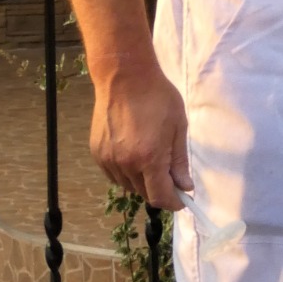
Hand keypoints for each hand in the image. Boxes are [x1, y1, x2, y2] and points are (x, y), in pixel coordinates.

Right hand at [89, 66, 190, 211]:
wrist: (124, 78)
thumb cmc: (158, 99)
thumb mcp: (178, 127)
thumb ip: (179, 161)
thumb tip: (185, 186)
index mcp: (149, 158)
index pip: (160, 197)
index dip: (173, 203)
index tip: (182, 200)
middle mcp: (125, 164)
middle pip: (144, 193)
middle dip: (160, 190)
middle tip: (170, 176)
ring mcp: (108, 159)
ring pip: (128, 186)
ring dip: (142, 182)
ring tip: (152, 161)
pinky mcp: (97, 153)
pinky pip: (114, 175)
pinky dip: (126, 173)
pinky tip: (135, 156)